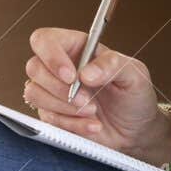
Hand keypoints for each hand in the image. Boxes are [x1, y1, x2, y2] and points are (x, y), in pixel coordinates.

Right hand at [23, 27, 170, 163]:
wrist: (136, 130)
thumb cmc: (134, 96)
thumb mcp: (134, 75)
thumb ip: (112, 65)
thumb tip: (86, 72)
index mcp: (77, 47)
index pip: (45, 40)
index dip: (51, 55)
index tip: (71, 76)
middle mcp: (60, 67)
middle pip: (34, 67)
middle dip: (60, 88)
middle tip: (86, 99)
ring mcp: (53, 92)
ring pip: (34, 93)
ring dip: (64, 107)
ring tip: (92, 112)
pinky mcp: (52, 115)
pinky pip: (47, 119)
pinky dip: (71, 125)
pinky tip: (92, 125)